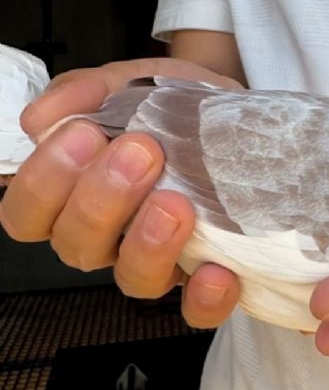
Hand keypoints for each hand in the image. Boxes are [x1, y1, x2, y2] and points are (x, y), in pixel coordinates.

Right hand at [0, 57, 240, 327]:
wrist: (237, 110)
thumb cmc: (174, 101)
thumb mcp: (131, 81)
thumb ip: (85, 91)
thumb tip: (40, 118)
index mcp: (77, 193)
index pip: (29, 214)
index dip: (44, 183)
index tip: (84, 132)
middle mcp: (111, 235)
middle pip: (77, 246)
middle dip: (102, 199)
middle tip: (142, 150)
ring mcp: (160, 257)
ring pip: (133, 279)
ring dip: (147, 244)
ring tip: (175, 202)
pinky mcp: (207, 271)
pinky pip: (198, 308)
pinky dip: (205, 298)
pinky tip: (217, 270)